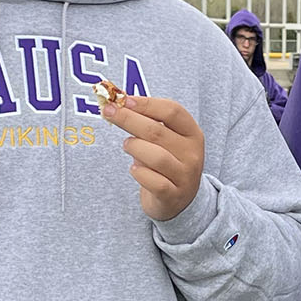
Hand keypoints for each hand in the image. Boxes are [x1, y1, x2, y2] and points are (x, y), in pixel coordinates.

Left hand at [99, 95, 205, 221]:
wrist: (180, 201)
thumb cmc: (168, 161)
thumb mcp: (167, 140)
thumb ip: (149, 122)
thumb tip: (118, 103)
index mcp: (192, 133)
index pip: (173, 111)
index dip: (147, 103)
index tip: (124, 99)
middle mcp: (192, 154)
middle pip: (158, 131)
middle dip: (128, 119)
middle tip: (108, 112)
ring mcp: (184, 176)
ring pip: (156, 157)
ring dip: (134, 147)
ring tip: (127, 145)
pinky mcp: (172, 196)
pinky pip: (153, 182)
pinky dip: (139, 173)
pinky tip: (134, 169)